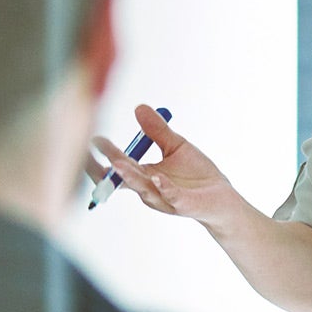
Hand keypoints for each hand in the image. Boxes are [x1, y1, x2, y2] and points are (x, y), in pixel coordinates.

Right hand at [92, 105, 245, 230]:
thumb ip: (157, 130)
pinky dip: (163, 187)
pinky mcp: (182, 204)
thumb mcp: (176, 146)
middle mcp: (148, 189)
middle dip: (102, 168)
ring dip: (129, 175)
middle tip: (88, 153)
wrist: (222, 198)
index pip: (117, 166)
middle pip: (119, 179)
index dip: (104, 155)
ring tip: (117, 162)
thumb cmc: (197, 175)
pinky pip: (170, 195)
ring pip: (142, 187)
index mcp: (144, 176)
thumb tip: (139, 107)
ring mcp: (163, 199)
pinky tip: (157, 177)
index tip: (93, 139)